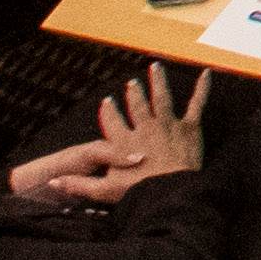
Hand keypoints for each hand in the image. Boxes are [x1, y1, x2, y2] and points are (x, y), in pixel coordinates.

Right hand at [16, 69, 203, 196]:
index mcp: (124, 141)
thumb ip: (78, 184)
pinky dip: (202, 87)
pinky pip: (197, 103)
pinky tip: (206, 73)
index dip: (109, 111)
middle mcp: (145, 127)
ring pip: (162, 97)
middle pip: (137, 104)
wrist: (171, 192)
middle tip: (132, 83)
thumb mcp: (103, 191)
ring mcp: (168, 125)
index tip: (107, 102)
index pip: (113, 121)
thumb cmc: (138, 193)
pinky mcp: (189, 127)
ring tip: (155, 67)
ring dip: (158, 80)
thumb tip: (54, 183)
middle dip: (134, 93)